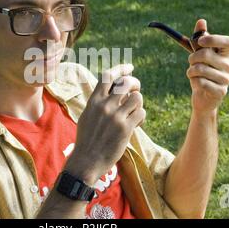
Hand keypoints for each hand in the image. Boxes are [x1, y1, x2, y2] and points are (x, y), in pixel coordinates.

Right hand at [66, 64, 144, 183]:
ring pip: (137, 98)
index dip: (121, 69)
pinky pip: (141, 113)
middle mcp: (104, 105)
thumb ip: (98, 103)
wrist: (86, 160)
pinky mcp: (125, 128)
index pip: (108, 76)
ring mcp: (115, 116)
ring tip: (134, 113)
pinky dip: (141, 117)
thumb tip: (113, 92)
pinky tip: (136, 125)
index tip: (130, 67)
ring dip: (138, 104)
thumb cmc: (87, 139)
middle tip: (136, 91)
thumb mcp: (87, 115)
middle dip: (135, 84)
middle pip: (126, 83)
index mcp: (94, 101)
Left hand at [186, 19, 228, 114]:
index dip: (214, 39)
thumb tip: (201, 21)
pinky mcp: (220, 91)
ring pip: (200, 69)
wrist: (203, 97)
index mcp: (226, 54)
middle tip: (191, 61)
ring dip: (191, 71)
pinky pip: (201, 82)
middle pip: (207, 55)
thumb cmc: (202, 72)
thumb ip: (200, 38)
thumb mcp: (200, 54)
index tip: (199, 41)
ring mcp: (226, 79)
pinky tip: (198, 84)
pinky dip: (194, 81)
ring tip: (193, 74)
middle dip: (192, 57)